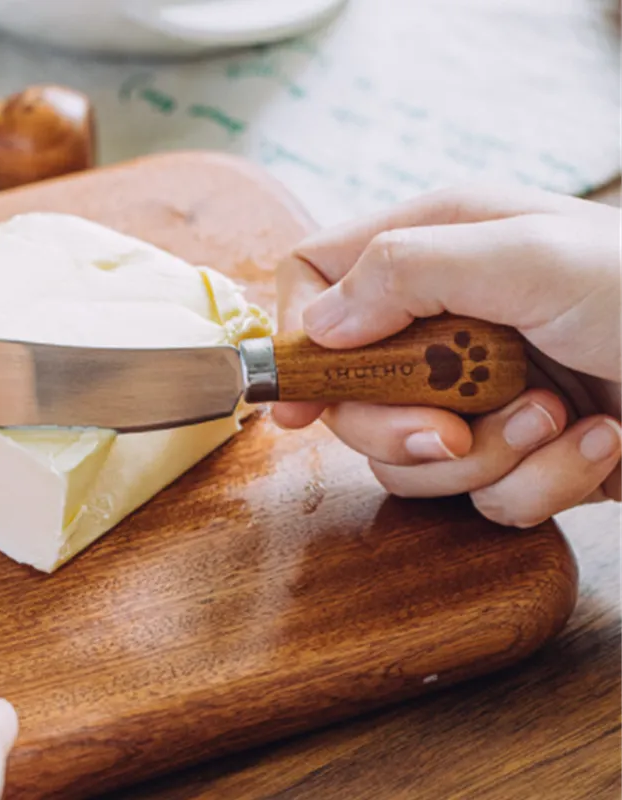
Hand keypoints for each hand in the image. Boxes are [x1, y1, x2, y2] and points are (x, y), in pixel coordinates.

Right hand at [273, 185, 620, 526]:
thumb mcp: (529, 256)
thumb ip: (406, 272)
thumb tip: (316, 326)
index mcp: (433, 252)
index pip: (315, 286)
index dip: (296, 343)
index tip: (302, 402)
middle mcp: (441, 324)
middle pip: (347, 396)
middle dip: (396, 428)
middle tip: (451, 430)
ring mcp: (472, 393)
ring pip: (408, 460)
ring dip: (486, 455)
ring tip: (556, 417)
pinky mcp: (510, 452)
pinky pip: (481, 495)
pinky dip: (538, 481)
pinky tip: (593, 442)